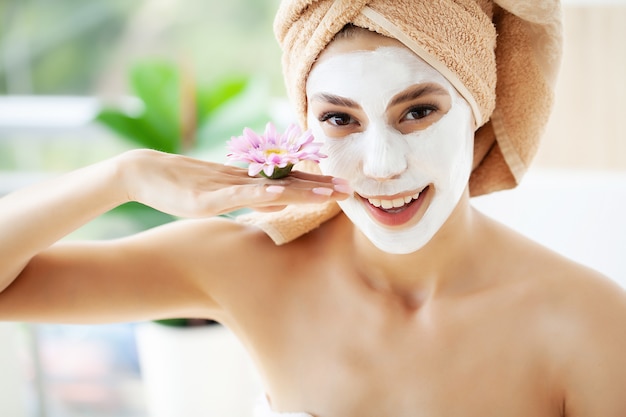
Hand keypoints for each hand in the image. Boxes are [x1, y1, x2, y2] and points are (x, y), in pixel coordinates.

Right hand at [118, 149, 350, 217]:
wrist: (143, 173)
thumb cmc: (179, 187)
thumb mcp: (220, 198)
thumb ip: (249, 199)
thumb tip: (278, 204)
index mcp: (246, 182)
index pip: (287, 183)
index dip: (315, 185)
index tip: (341, 189)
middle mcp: (242, 181)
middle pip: (287, 182)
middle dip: (320, 187)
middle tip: (351, 190)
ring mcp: (225, 188)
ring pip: (270, 187)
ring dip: (301, 189)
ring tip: (328, 192)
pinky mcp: (207, 198)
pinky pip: (238, 195)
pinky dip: (260, 194)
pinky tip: (281, 195)